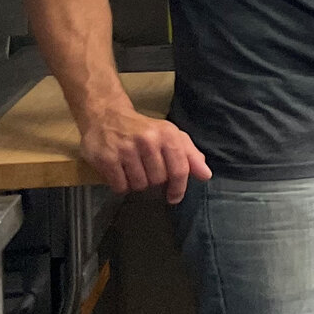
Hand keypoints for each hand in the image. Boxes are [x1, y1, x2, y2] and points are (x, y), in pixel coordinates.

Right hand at [80, 100, 211, 203]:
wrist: (107, 116)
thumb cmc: (144, 130)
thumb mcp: (171, 135)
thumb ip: (190, 155)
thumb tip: (206, 175)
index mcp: (168, 134)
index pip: (180, 169)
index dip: (179, 188)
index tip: (175, 197)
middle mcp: (148, 140)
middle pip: (158, 180)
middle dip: (154, 181)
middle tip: (147, 169)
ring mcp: (126, 149)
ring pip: (140, 185)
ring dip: (137, 184)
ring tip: (133, 169)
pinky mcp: (107, 158)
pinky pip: (120, 186)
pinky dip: (121, 186)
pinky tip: (120, 173)